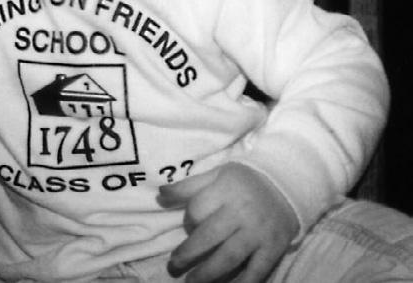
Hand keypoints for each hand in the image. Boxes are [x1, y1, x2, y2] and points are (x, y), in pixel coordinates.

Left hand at [158, 162, 297, 282]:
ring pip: (230, 256)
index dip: (188, 219)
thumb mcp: (216, 174)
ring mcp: (258, 232)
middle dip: (189, 253)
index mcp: (225, 190)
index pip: (197, 209)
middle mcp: (241, 212)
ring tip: (192, 281)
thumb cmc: (243, 181)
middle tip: (174, 266)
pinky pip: (257, 270)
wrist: (286, 184)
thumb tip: (160, 193)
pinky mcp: (273, 248)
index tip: (188, 225)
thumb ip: (188, 186)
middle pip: (209, 236)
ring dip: (209, 273)